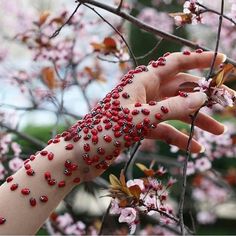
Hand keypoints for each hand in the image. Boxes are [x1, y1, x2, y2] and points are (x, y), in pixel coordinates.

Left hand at [63, 51, 228, 180]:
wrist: (81, 156)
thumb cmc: (104, 132)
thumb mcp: (141, 118)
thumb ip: (172, 107)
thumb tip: (202, 97)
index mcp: (142, 80)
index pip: (175, 63)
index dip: (199, 59)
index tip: (222, 60)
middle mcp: (144, 92)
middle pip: (181, 89)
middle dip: (204, 97)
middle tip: (229, 104)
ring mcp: (143, 110)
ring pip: (175, 111)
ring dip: (197, 121)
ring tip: (219, 132)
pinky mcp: (141, 127)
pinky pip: (165, 129)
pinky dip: (180, 138)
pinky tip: (195, 149)